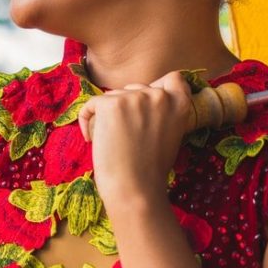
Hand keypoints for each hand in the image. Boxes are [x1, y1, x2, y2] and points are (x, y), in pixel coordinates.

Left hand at [78, 71, 190, 203]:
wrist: (135, 189)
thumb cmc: (150, 170)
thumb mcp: (170, 134)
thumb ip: (162, 113)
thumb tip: (141, 99)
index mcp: (180, 104)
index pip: (173, 78)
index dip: (158, 89)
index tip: (146, 107)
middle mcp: (159, 96)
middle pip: (136, 89)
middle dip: (127, 107)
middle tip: (126, 135)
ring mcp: (134, 98)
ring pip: (114, 96)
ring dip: (108, 115)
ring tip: (113, 141)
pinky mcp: (110, 105)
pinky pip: (91, 105)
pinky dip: (86, 120)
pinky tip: (90, 138)